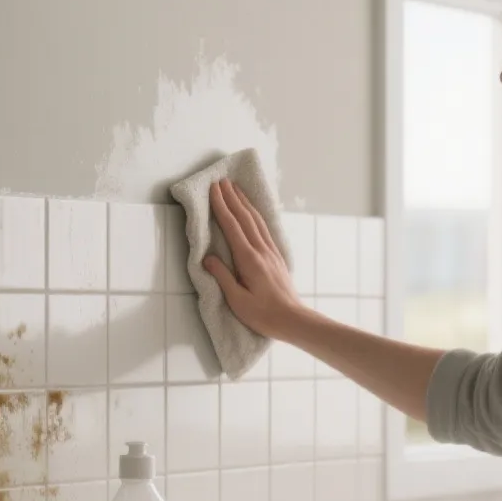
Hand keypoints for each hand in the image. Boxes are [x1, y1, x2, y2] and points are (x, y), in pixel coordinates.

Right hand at [203, 179, 307, 341]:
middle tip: (221, 180)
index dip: (221, 206)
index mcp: (249, 260)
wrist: (293, 320)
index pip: (232, 227)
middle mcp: (261, 250)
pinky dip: (255, 214)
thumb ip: (222, 277)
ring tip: (235, 188)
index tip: (213, 189)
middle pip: (244, 218)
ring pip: (256, 220)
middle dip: (231, 197)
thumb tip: (208, 258)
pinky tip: (252, 210)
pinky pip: (264, 228)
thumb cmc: (263, 315)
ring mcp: (271, 252)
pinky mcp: (276, 256)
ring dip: (244, 202)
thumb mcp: (237, 300)